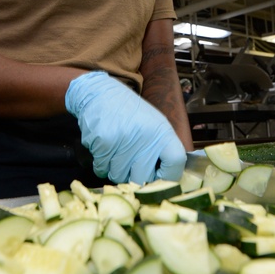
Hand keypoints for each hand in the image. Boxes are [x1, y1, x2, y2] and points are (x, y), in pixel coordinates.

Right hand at [65, 71, 185, 183]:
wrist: (99, 93)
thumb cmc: (128, 112)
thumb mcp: (153, 124)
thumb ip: (160, 149)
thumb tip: (164, 180)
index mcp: (162, 131)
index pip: (176, 162)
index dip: (168, 176)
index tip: (158, 178)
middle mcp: (146, 137)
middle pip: (143, 178)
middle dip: (134, 178)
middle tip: (129, 167)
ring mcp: (124, 140)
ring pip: (119, 176)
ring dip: (114, 170)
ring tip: (114, 152)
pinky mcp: (105, 142)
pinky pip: (102, 169)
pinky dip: (100, 164)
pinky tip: (103, 149)